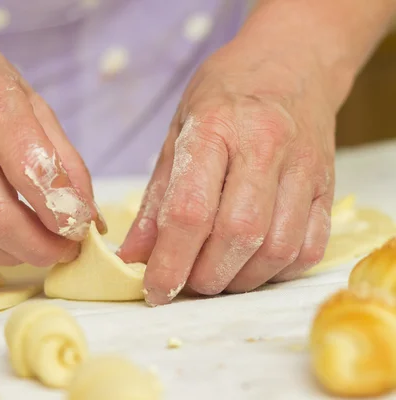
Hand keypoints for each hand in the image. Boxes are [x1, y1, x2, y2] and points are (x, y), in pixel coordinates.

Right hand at [0, 31, 104, 266]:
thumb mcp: (31, 101)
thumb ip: (63, 156)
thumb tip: (86, 213)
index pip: (29, 167)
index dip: (60, 209)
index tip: (80, 227)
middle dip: (38, 246)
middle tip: (63, 251)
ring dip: (10, 255)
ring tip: (35, 249)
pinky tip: (0, 244)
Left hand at [119, 43, 335, 304]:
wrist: (291, 65)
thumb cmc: (224, 96)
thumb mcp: (177, 133)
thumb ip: (157, 198)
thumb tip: (134, 255)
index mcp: (216, 129)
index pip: (190, 211)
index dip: (169, 262)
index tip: (155, 290)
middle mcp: (265, 147)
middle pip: (237, 235)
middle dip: (204, 276)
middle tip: (185, 283)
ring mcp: (304, 168)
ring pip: (276, 249)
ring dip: (239, 279)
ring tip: (215, 276)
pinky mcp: (328, 187)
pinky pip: (308, 248)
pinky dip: (275, 271)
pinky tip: (250, 265)